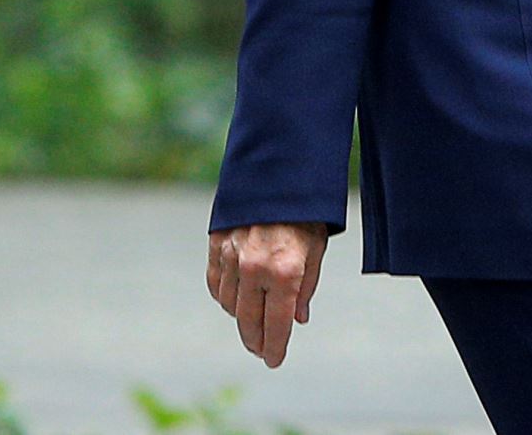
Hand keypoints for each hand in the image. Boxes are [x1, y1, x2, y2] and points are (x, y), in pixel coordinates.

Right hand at [208, 221, 328, 367]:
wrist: (279, 172)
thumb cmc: (305, 212)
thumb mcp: (316, 250)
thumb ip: (306, 287)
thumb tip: (298, 319)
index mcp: (285, 271)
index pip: (276, 325)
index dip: (275, 347)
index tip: (274, 360)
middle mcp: (254, 268)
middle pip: (249, 321)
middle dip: (256, 340)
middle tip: (262, 350)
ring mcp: (232, 257)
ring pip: (229, 305)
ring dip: (240, 319)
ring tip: (251, 325)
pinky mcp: (217, 245)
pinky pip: (215, 284)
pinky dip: (224, 297)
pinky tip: (234, 303)